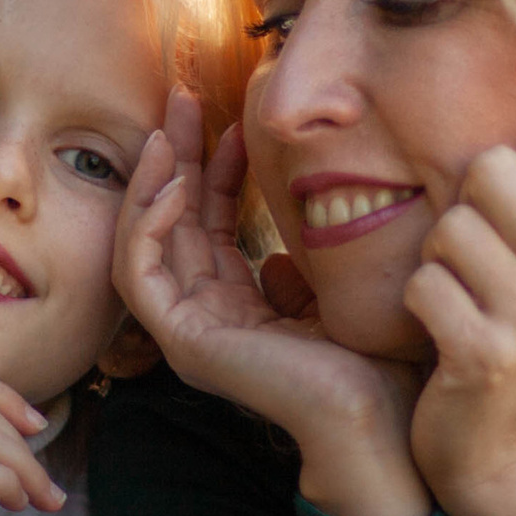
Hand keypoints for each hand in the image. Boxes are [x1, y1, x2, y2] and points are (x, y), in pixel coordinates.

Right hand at [114, 88, 427, 515]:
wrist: (378, 416)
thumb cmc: (371, 368)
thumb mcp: (330, 301)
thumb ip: (298, 276)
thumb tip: (281, 257)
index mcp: (235, 311)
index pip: (207, 227)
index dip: (215, 171)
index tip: (236, 124)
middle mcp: (202, 320)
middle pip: (170, 224)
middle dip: (172, 158)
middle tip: (181, 99)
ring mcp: (186, 332)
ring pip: (141, 242)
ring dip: (148, 182)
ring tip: (162, 131)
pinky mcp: (181, 341)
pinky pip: (138, 273)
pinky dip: (146, 226)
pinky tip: (172, 187)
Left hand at [403, 130, 515, 515]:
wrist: (505, 450)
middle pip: (493, 168)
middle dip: (466, 207)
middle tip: (473, 259)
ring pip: (448, 227)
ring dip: (436, 261)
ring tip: (459, 299)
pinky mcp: (484, 354)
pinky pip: (422, 284)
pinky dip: (417, 305)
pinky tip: (440, 332)